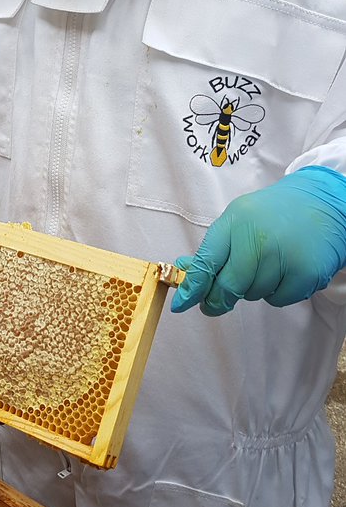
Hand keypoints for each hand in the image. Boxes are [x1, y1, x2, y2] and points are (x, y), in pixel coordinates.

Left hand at [171, 166, 345, 315]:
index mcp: (236, 221)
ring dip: (253, 289)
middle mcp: (258, 238)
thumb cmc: (274, 214)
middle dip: (219, 299)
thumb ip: (214, 247)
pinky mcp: (305, 273)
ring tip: (268, 264)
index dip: (193, 287)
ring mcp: (283, 256)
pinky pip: (277, 300)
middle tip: (217, 302)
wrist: (324, 203)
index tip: (181, 304)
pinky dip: (277, 292)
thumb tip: (184, 271)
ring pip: (253, 295)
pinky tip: (286, 270)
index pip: (207, 261)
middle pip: (228, 286)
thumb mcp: (239, 218)